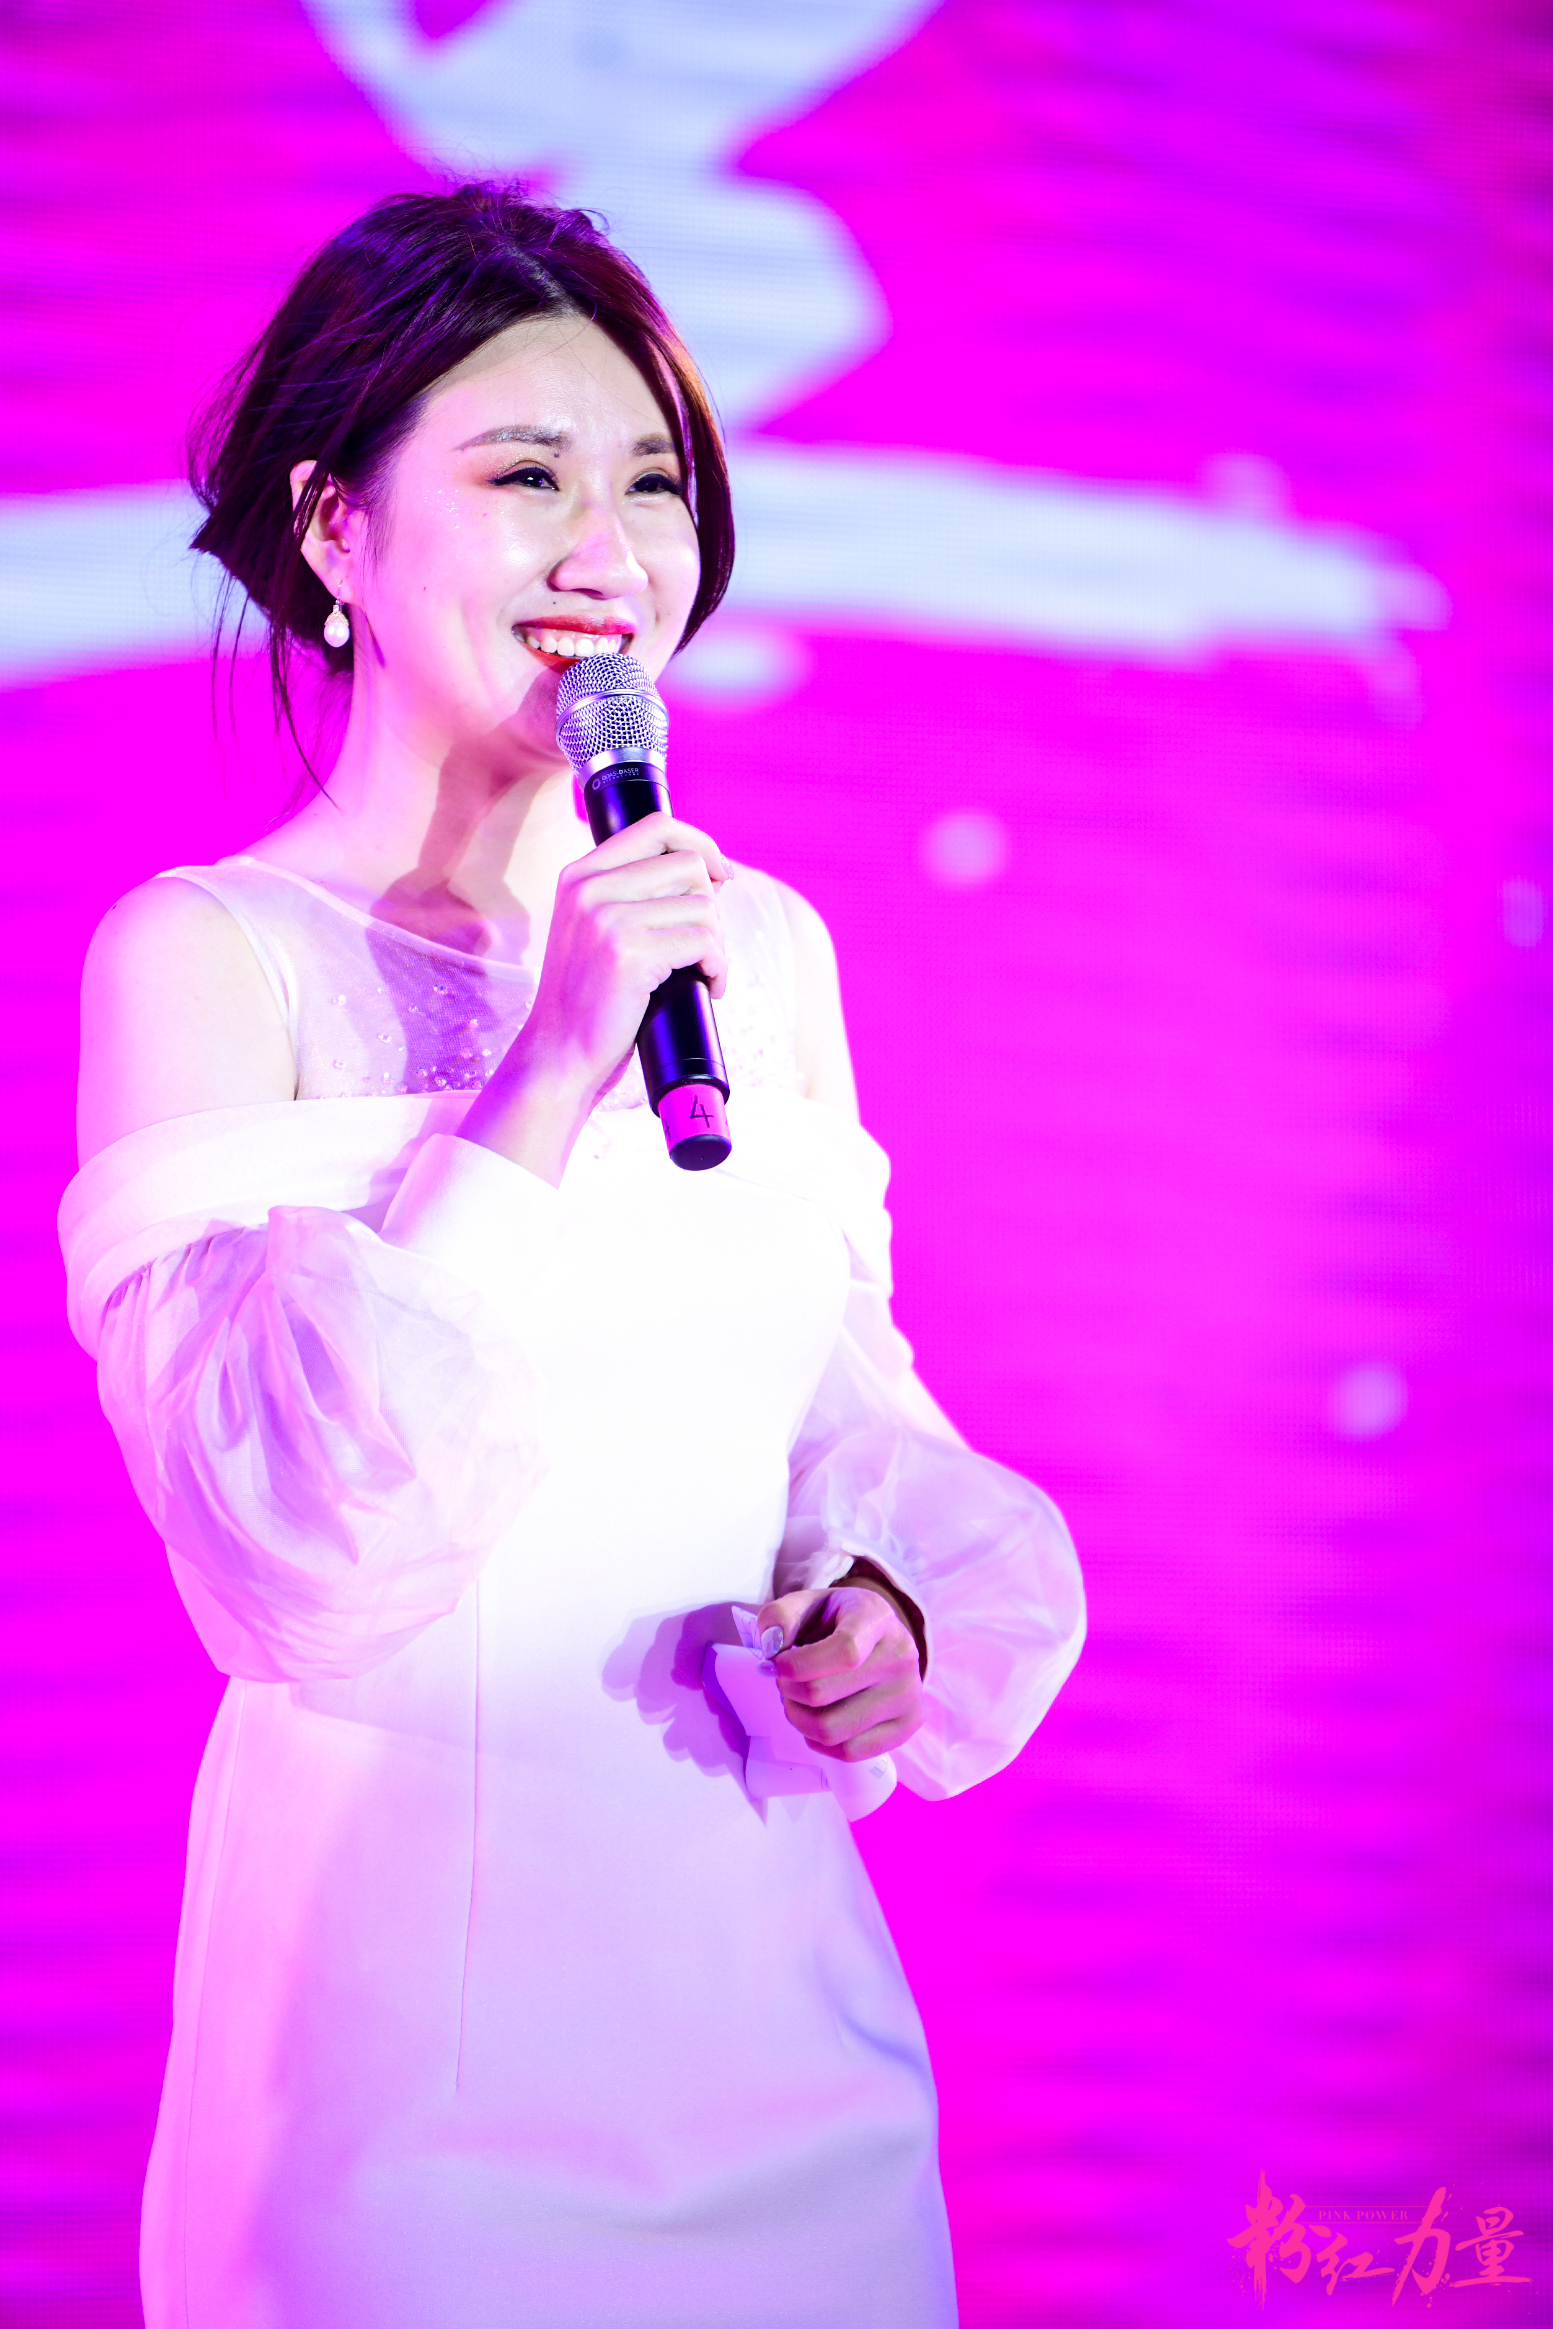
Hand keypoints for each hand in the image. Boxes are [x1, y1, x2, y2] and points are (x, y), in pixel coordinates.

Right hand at [462, 810, 727, 1181]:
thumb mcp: (595, 931)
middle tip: (704, 947)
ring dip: (718, 943)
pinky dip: (719, 967)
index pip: (657, 827)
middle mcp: (590, 889)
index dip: (701, 844)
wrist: (559, 1054)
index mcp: (580, 875)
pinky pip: (704, 943)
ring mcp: (607, 919)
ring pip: (703, 906)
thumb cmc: (589, 1000)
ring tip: (704, 972)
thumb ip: (632, 896)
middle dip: (712, 907)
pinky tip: (709, 987)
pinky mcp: (629, 954)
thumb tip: (712, 874)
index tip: (720, 875)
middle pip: (689, 866)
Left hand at [754, 1577, 926, 1761]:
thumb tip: (771, 1648)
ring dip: (799, 1719)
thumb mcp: (806, 1603)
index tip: (775, 1665)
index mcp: (877, 1618)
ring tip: (797, 1701)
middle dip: (789, 1691)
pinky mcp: (909, 1723)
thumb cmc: (836, 1621)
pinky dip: (820, 1742)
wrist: (877, 1635)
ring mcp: (909, 1694)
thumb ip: (780, 1616)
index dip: (798, 1666)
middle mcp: (901, 1656)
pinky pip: (850, 1752)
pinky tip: (817, 1719)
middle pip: (825, 1694)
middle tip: (784, 1682)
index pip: (843, 1652)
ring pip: (832, 1730)